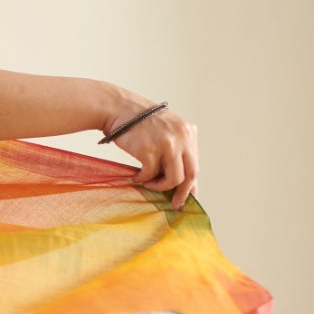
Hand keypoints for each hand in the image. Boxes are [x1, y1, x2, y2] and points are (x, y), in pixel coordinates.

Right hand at [103, 97, 198, 211]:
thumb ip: (176, 152)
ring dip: (160, 186)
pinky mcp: (150, 150)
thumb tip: (182, 184)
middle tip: (175, 204)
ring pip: (174, 178)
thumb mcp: (166, 132)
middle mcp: (182, 136)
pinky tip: (136, 175)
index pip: (195, 164)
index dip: (191, 184)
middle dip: (183, 193)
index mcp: (188, 131)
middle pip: (191, 173)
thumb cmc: (138, 123)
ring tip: (148, 183)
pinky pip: (150, 175)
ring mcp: (167, 143)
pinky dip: (142, 179)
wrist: (118, 109)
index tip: (186, 198)